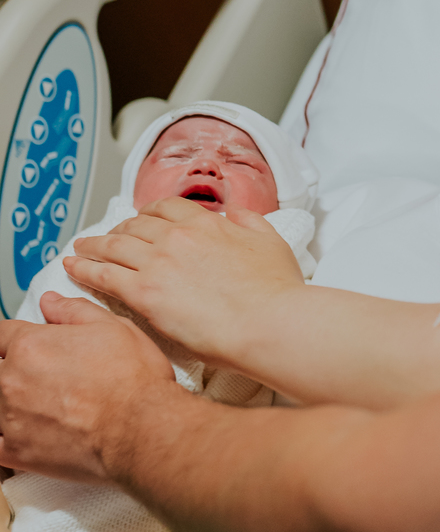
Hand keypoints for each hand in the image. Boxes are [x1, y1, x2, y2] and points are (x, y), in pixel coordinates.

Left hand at [0, 295, 175, 481]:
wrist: (143, 428)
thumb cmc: (133, 380)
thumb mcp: (113, 327)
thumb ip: (74, 311)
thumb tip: (51, 302)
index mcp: (32, 345)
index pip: (0, 334)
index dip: (9, 338)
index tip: (15, 345)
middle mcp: (14, 379)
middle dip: (9, 370)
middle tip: (33, 379)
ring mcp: (12, 418)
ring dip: (6, 403)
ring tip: (31, 407)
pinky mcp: (18, 452)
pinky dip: (4, 438)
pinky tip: (17, 435)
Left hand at [63, 199, 304, 368]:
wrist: (268, 322)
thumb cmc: (275, 291)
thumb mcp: (270, 242)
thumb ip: (250, 223)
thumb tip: (237, 214)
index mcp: (207, 224)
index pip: (166, 209)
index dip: (149, 212)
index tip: (142, 218)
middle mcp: (177, 237)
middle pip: (135, 225)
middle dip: (118, 229)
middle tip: (107, 237)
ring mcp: (158, 263)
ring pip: (114, 246)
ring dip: (93, 245)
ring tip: (80, 249)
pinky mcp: (144, 292)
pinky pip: (103, 274)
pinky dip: (84, 268)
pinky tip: (72, 268)